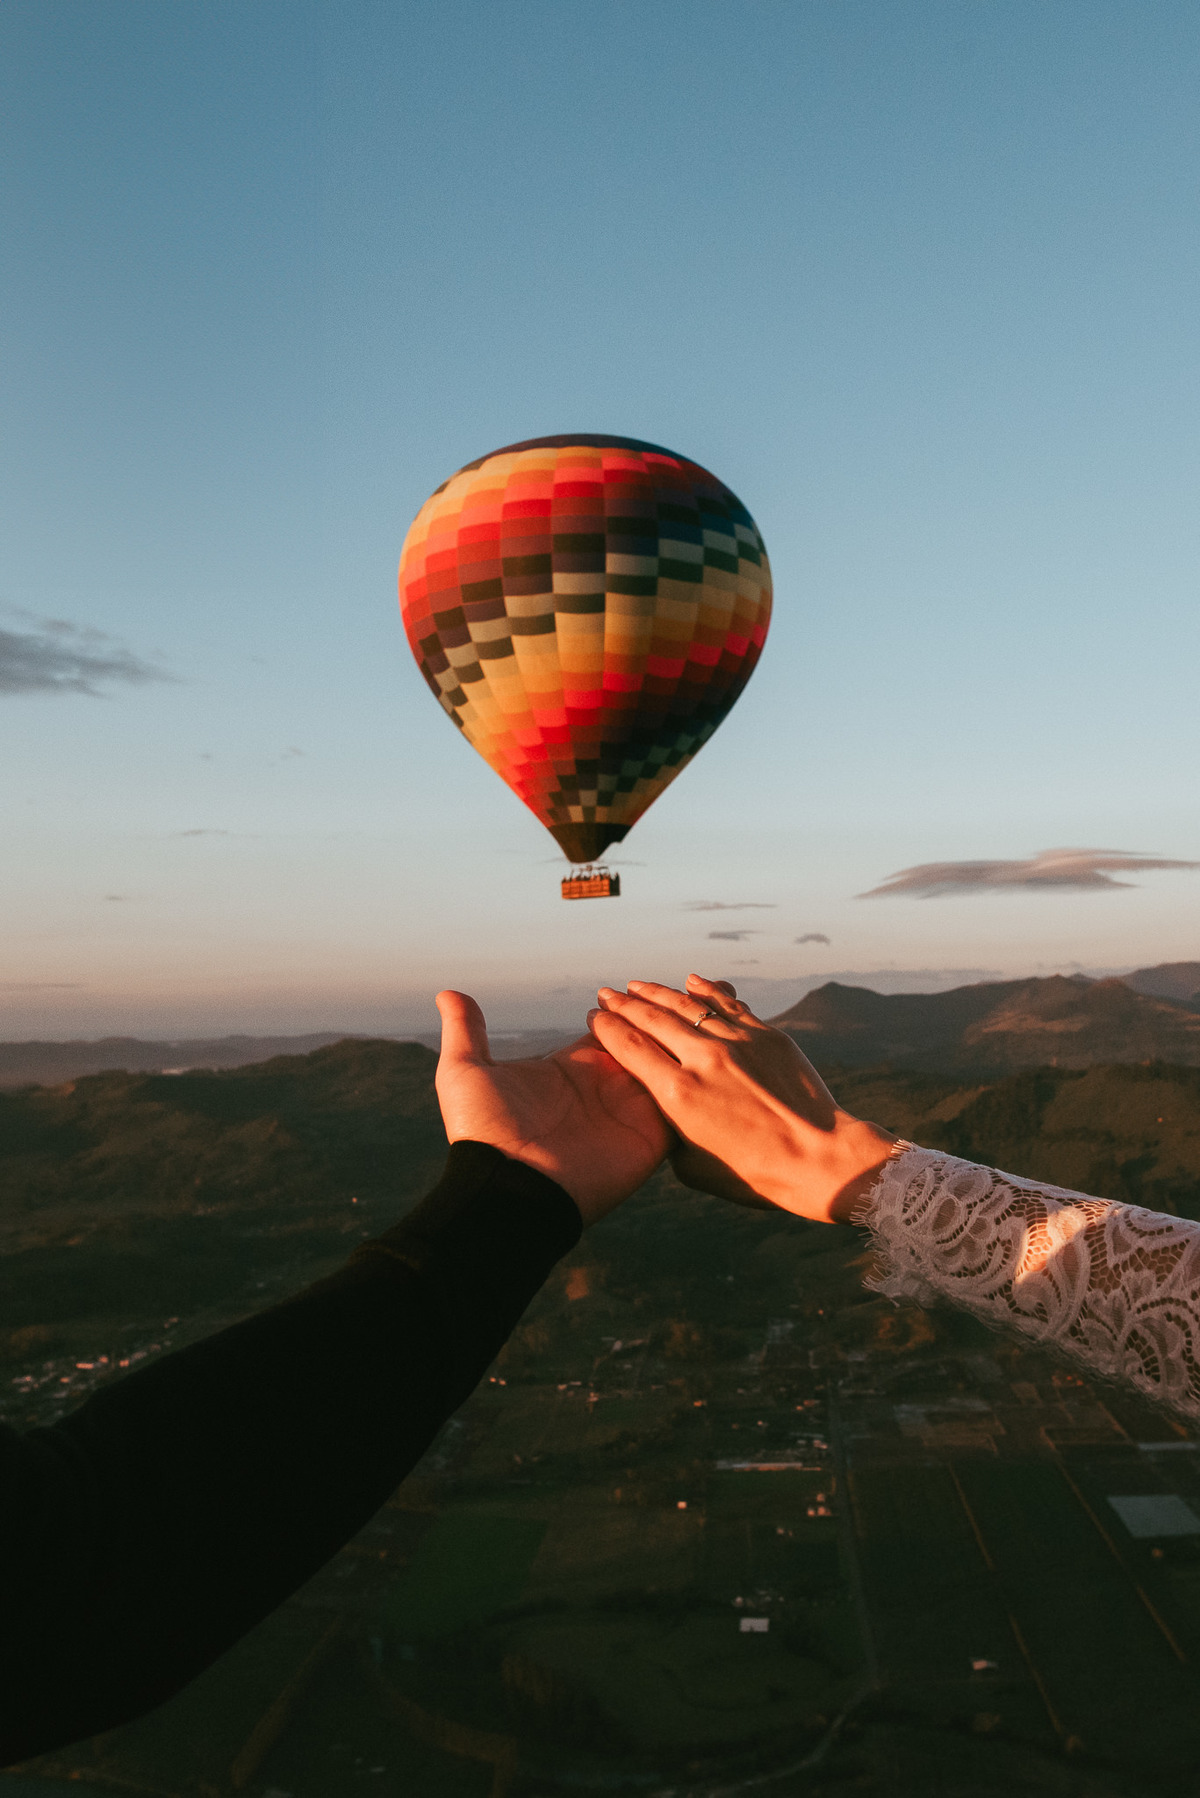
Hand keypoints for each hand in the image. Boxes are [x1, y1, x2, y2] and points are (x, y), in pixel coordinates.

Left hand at [435, 991, 671, 1225]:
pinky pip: (682, 1106)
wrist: (508, 1189)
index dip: (623, 1009)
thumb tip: (448, 993)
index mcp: (570, 1068)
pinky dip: (692, 1082)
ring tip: (693, 1020)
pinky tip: (701, 1055)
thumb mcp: (466, 1071)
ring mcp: (629, 1114)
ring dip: (679, 1046)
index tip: (634, 990)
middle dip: (658, 1023)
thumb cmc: (483, 1132)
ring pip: (667, 1069)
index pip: (610, 1029)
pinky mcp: (650, 1139)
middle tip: (673, 998)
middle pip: (643, 1045)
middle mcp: (604, 1088)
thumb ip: (467, 1031)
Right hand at [587, 975, 896, 1223]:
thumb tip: (665, 1108)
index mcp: (677, 1094)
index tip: (593, 1018)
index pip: (630, 1049)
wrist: (821, 1160)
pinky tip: (691, 981)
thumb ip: (670, 1131)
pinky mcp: (766, 1035)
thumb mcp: (694, 1167)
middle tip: (605, 994)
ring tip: (637, 985)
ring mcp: (737, 1042)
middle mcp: (703, 1059)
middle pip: (651, 1019)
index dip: (606, 1029)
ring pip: (687, 1005)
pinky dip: (706, 990)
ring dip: (657, 992)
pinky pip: (728, 1004)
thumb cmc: (755, 1175)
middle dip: (622, 1004)